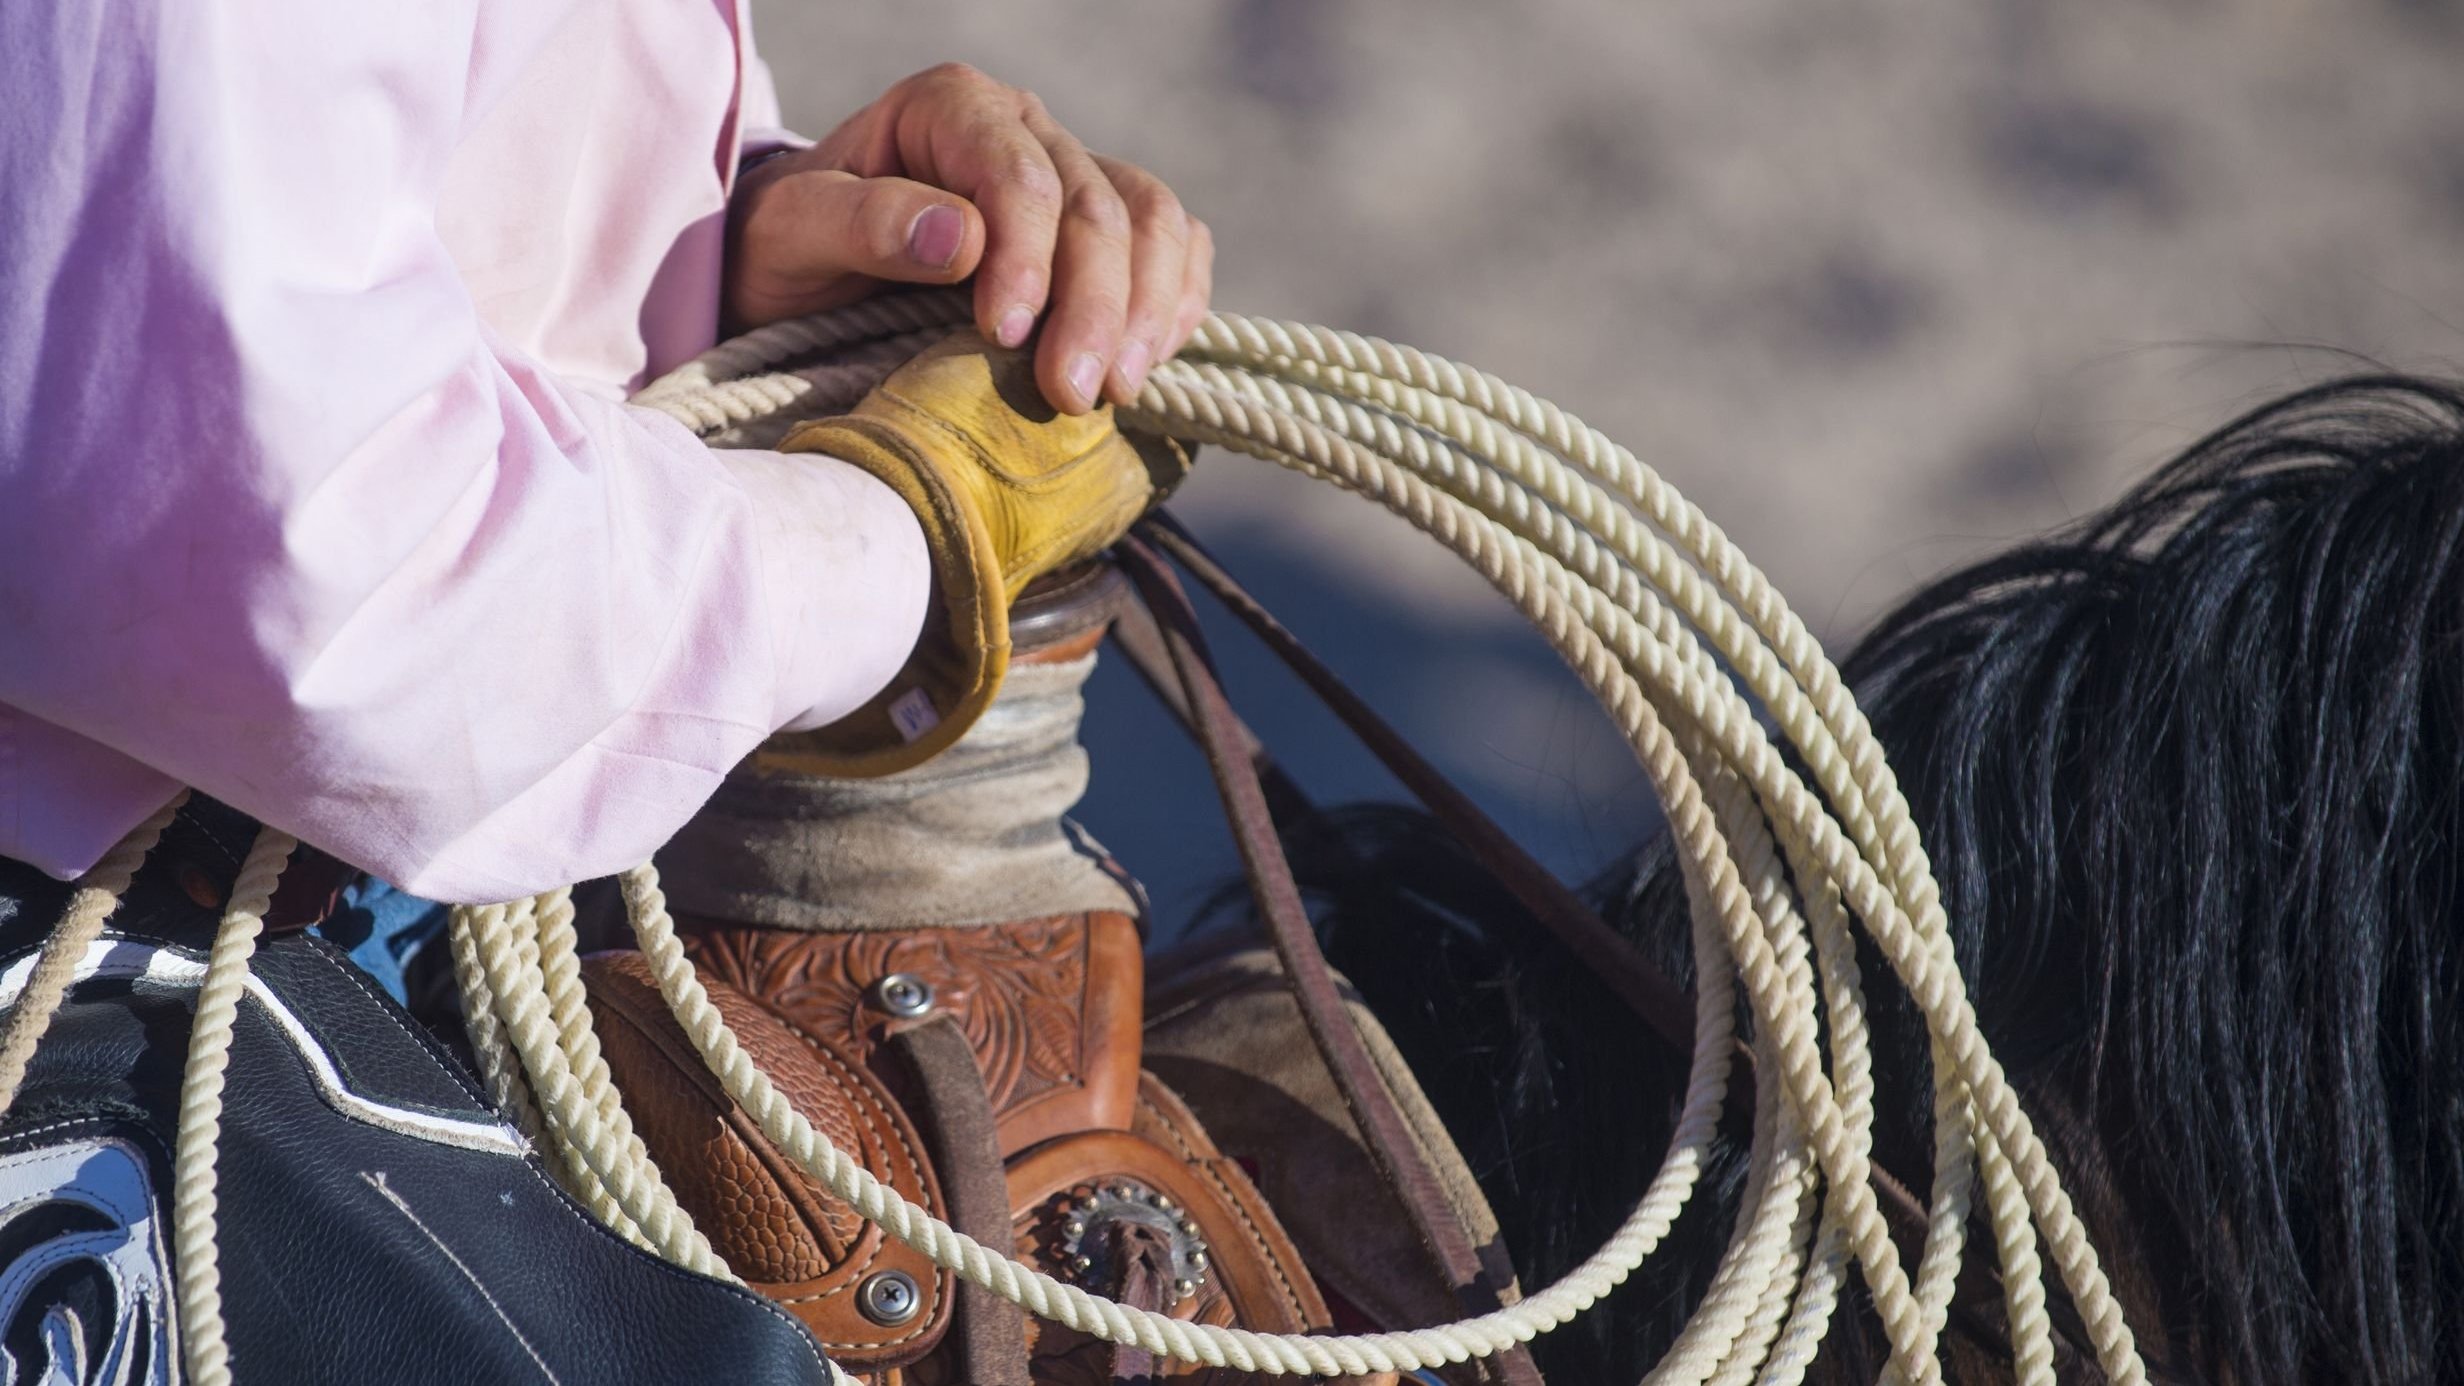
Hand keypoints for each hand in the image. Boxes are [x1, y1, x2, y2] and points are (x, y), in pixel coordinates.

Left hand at [725, 63, 1213, 415]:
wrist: (799, 274)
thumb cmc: (787, 251)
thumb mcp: (791, 234)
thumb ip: (862, 223)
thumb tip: (961, 236)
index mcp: (953, 109)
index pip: (1022, 177)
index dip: (1029, 258)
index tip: (1005, 336)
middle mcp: (1025, 130)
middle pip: (1098, 206)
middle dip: (1095, 306)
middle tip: (1071, 395)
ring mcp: (1073, 175)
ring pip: (1153, 223)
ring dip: (1147, 311)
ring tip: (1117, 391)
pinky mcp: (1104, 230)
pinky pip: (1176, 247)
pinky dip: (1176, 303)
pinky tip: (1146, 362)